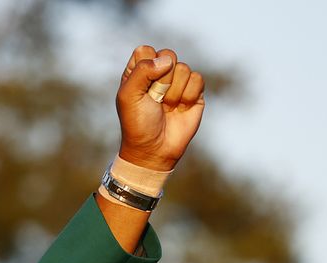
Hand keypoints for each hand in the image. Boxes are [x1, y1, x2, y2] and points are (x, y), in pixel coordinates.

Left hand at [116, 46, 205, 171]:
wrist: (155, 148)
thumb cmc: (137, 123)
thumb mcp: (128, 96)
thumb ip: (142, 71)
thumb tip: (167, 60)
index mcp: (138, 72)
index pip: (146, 50)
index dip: (146, 66)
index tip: (141, 87)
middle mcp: (158, 73)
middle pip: (168, 55)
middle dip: (162, 79)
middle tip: (155, 99)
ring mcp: (177, 82)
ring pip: (183, 68)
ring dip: (174, 92)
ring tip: (166, 107)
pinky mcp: (194, 91)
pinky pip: (197, 79)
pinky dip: (188, 96)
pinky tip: (180, 109)